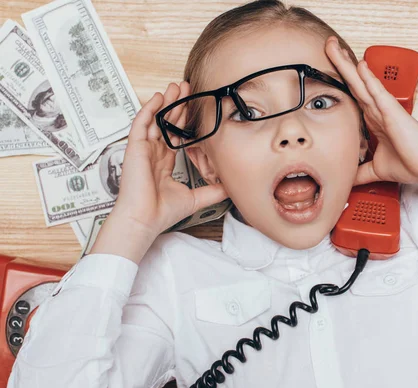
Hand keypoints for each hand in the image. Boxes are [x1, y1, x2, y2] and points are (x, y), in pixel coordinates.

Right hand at [108, 82, 227, 237]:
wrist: (146, 219)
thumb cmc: (163, 212)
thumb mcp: (196, 198)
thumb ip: (214, 191)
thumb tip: (232, 187)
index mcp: (164, 162)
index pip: (176, 135)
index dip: (185, 121)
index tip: (196, 108)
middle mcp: (154, 154)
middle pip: (167, 123)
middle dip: (178, 105)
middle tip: (188, 89)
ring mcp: (143, 149)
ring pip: (156, 119)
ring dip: (166, 102)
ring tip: (177, 86)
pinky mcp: (134, 148)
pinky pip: (141, 123)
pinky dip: (149, 109)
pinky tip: (159, 97)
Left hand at [325, 36, 417, 185]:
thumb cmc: (411, 164)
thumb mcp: (377, 170)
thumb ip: (361, 172)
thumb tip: (347, 180)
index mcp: (374, 121)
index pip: (353, 97)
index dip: (341, 82)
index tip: (328, 70)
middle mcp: (378, 111)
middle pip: (354, 84)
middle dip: (341, 65)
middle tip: (328, 46)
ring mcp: (385, 109)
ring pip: (362, 83)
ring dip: (348, 66)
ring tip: (334, 48)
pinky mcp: (392, 112)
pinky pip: (378, 92)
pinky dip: (368, 78)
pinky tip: (359, 65)